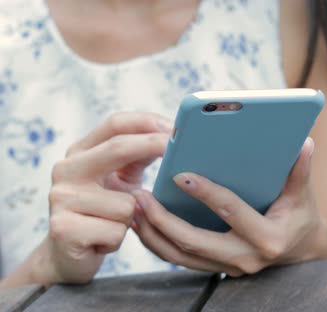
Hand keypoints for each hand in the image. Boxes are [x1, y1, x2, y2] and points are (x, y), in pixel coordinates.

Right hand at [40, 112, 171, 283]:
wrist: (68, 256)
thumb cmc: (103, 213)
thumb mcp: (121, 180)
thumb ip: (139, 158)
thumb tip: (173, 139)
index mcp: (79, 152)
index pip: (115, 124)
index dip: (148, 122)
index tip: (176, 129)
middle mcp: (66, 169)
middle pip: (118, 148)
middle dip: (153, 146)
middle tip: (179, 151)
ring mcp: (61, 198)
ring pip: (127, 203)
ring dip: (132, 218)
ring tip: (114, 224)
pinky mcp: (64, 228)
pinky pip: (117, 231)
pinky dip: (117, 240)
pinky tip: (102, 241)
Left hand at [132, 138, 326, 276]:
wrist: (302, 253)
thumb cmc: (301, 218)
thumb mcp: (303, 196)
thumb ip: (301, 171)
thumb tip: (305, 143)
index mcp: (267, 237)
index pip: (230, 212)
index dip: (205, 193)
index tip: (180, 175)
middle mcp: (246, 258)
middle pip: (194, 242)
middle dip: (163, 221)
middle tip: (141, 197)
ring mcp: (230, 268)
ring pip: (181, 257)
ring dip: (154, 234)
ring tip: (134, 209)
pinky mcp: (218, 268)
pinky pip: (181, 260)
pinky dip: (159, 243)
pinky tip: (143, 224)